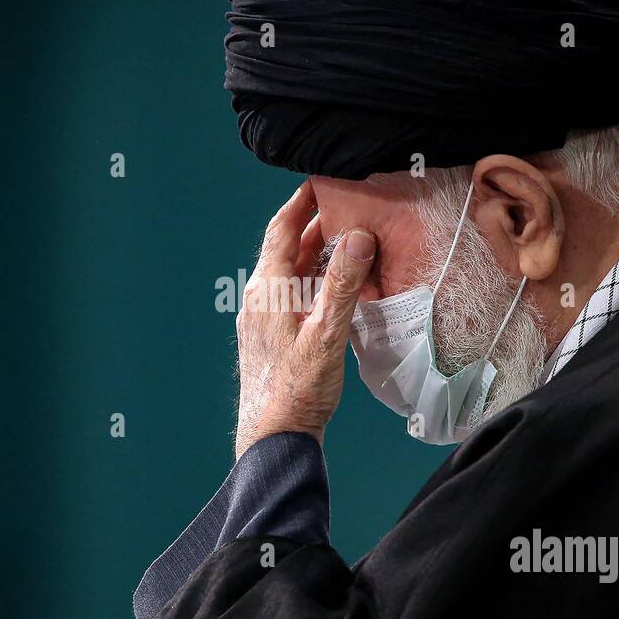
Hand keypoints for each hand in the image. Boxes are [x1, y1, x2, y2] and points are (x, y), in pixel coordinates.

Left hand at [234, 180, 375, 458]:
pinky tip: (340, 289)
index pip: (282, 229)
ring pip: (293, 273)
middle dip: (317, 225)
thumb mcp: (327, 333)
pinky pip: (295, 295)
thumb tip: (357, 237)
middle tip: (348, 206)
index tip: (322, 180)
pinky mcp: (273, 336)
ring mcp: (264, 318)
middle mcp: (260, 299)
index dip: (302, 201)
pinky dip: (317, 282)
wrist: (274, 438)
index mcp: (267, 290)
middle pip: (288, 248)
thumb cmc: (297, 390)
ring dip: (319, 255)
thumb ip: (343, 284)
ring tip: (352, 241)